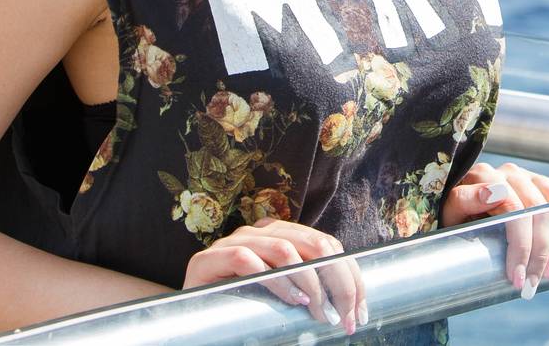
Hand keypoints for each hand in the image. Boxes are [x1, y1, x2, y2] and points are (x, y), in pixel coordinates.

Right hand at [181, 216, 366, 334]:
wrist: (189, 315)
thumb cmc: (240, 305)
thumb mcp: (282, 293)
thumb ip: (308, 287)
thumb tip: (351, 306)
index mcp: (281, 234)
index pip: (327, 245)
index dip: (349, 277)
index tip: (359, 310)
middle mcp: (259, 231)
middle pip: (313, 244)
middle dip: (336, 282)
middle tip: (343, 316)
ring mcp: (232, 242)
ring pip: (284, 249)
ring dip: (308, 283)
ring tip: (317, 311)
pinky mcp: (208, 259)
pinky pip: (248, 261)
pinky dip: (275, 281)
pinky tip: (291, 301)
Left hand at [440, 161, 548, 298]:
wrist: (466, 217)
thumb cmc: (456, 220)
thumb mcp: (450, 215)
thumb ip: (464, 201)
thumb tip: (492, 193)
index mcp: (485, 175)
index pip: (513, 206)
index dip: (520, 244)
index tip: (516, 277)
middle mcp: (511, 173)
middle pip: (539, 210)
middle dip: (539, 252)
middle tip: (531, 283)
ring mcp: (532, 177)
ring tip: (547, 273)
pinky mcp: (548, 185)